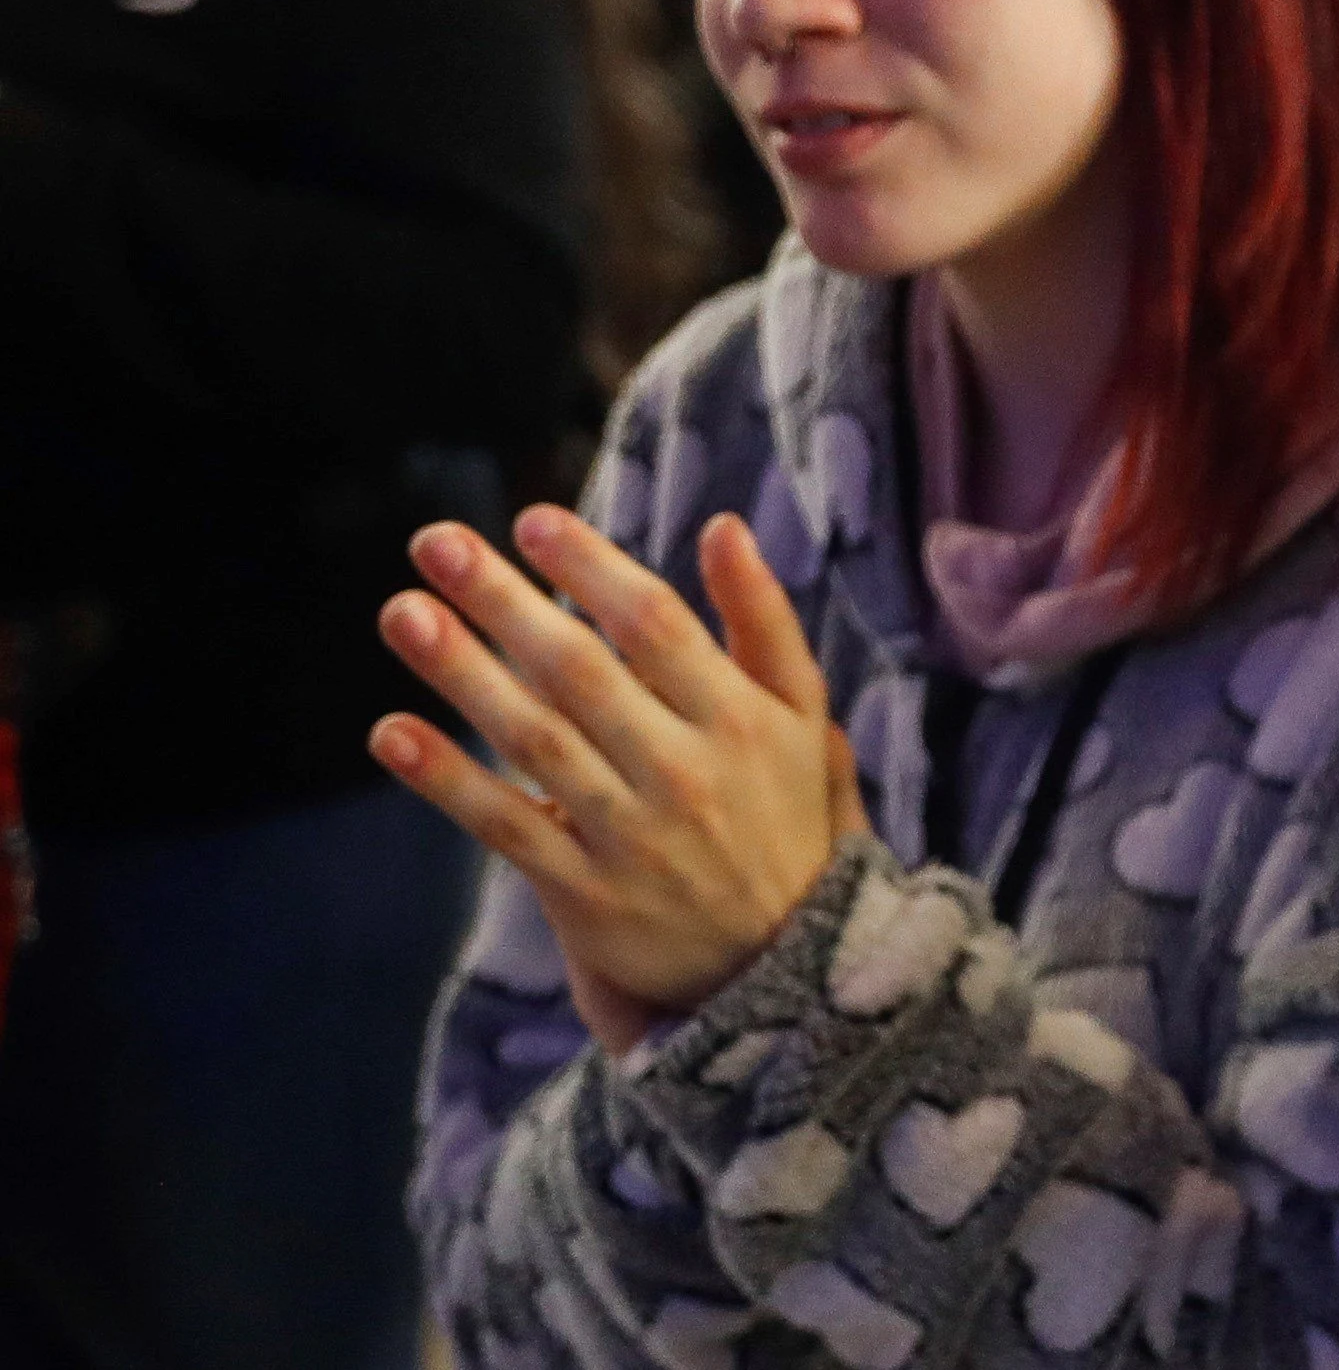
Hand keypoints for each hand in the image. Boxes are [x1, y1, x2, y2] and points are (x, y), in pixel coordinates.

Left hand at [373, 507, 861, 1055]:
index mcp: (741, 719)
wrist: (785, 964)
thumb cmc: (783, 814)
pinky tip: (391, 732)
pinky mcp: (582, 894)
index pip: (655, 624)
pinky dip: (446, 780)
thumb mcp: (802, 717)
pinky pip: (504, 827)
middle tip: (435, 541)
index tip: (532, 519)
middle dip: (503, 601)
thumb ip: (763, 620)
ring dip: (461, 674)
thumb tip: (721, 525)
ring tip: (403, 613)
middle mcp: (685, 771)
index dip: (591, 567)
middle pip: (580, 670)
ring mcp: (630, 836)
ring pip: (533, 740)